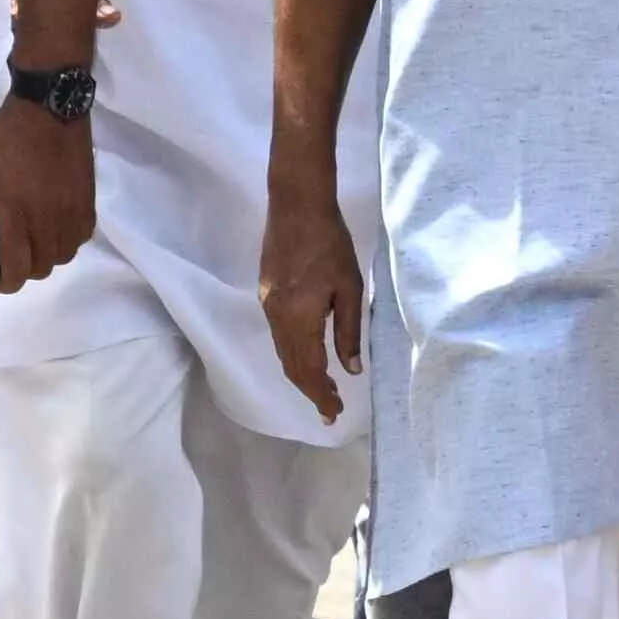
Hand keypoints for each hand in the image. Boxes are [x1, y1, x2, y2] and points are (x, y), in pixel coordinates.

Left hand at [0, 87, 97, 292]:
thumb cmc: (5, 136)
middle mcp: (48, 219)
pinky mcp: (88, 198)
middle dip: (24, 269)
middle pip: (42, 267)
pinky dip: (68, 239)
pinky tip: (55, 226)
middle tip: (11, 255)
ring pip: (64, 255)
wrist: (50, 107)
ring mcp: (72, 210)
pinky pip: (82, 235)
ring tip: (34, 241)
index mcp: (16, 214)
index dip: (4, 283)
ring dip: (47, 256)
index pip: (16, 268)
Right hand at [263, 189, 369, 420]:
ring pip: (282, 353)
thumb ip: (349, 331)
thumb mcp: (350, 287)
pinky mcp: (266, 293)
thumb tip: (352, 369)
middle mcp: (278, 318)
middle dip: (310, 391)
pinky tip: (308, 355)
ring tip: (322, 389)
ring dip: (301, 374)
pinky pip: (278, 336)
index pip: (308, 370)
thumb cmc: (331, 243)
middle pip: (291, 366)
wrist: (296, 205)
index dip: (320, 395)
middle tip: (330, 410)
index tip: (334, 413)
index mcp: (299, 319)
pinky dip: (293, 354)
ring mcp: (268, 305)